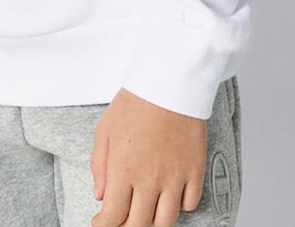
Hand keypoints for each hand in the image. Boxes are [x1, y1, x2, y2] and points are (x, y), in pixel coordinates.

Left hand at [90, 87, 206, 224]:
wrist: (169, 81)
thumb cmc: (135, 102)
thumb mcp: (105, 129)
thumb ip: (99, 166)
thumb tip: (100, 197)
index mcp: (124, 169)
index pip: (113, 217)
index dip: (104, 226)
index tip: (101, 223)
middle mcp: (150, 179)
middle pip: (139, 226)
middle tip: (122, 220)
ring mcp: (175, 177)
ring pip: (166, 222)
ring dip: (153, 222)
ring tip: (145, 211)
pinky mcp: (195, 170)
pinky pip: (189, 205)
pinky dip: (178, 206)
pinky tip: (169, 195)